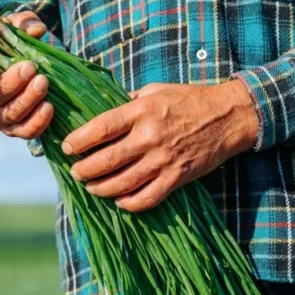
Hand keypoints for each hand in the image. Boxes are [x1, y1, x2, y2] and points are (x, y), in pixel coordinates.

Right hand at [0, 11, 52, 138]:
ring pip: (8, 116)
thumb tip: (36, 29)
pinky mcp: (18, 128)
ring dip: (27, 100)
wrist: (36, 66)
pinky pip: (25, 131)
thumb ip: (23, 23)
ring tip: (44, 82)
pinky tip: (49, 106)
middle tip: (29, 67)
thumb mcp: (17, 28)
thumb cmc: (15, 44)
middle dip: (9, 84)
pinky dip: (38, 122)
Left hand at [63, 81, 258, 212]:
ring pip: (122, 183)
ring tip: (91, 187)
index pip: (100, 129)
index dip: (78, 141)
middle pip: (106, 161)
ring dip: (101, 188)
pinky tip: (119, 200)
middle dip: (84, 170)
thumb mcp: (156, 90)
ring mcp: (164, 160)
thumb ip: (129, 102)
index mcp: (141, 111)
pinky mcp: (177, 177)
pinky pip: (148, 198)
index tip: (67, 147)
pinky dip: (129, 203)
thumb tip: (103, 113)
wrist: (228, 116)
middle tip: (76, 171)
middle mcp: (150, 137)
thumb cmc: (190, 99)